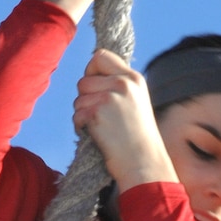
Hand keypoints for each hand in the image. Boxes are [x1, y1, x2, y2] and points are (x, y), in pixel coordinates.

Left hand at [72, 47, 177, 190]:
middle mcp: (123, 84)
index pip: (100, 56)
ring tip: (100, 128)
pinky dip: (79, 127)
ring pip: (78, 98)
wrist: (144, 164)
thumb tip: (90, 78)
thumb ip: (118, 87)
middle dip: (85, 99)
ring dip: (82, 114)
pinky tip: (94, 135)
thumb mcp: (136, 104)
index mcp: (134, 79)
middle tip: (98, 116)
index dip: (90, 71)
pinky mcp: (98, 113)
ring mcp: (110, 98)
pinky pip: (76, 114)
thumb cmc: (138, 141)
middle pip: (84, 80)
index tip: (93, 88)